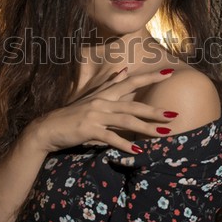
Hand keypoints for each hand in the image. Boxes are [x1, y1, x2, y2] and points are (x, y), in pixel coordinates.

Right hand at [31, 69, 176, 154]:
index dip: (150, 77)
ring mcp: (95, 115)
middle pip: (133, 104)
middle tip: (174, 115)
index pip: (131, 82)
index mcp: (105, 94)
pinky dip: (125, 144)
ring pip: (126, 120)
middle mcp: (102, 102)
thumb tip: (124, 70)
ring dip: (146, 127)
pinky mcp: (89, 130)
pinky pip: (111, 137)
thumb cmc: (72, 114)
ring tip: (164, 134)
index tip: (169, 73)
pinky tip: (138, 150)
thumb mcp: (91, 97)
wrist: (48, 128)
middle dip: (155, 110)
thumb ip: (109, 84)